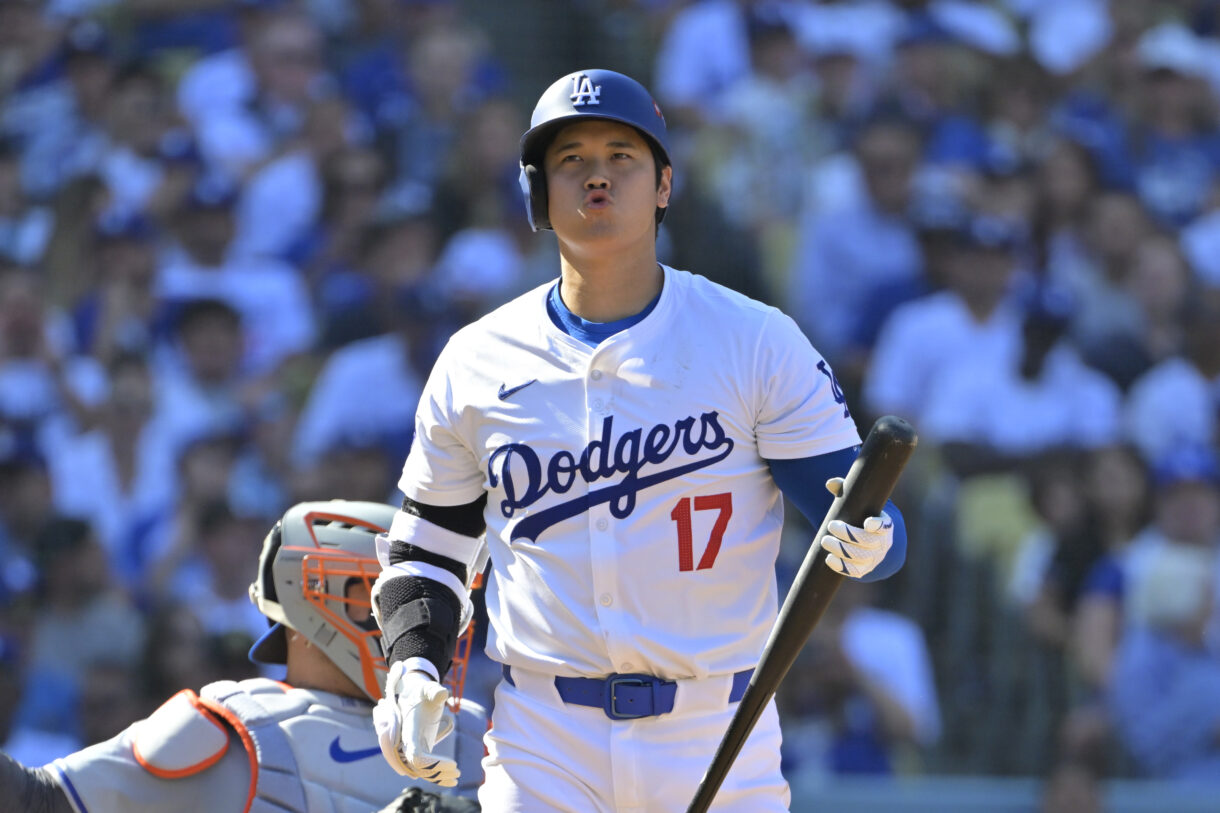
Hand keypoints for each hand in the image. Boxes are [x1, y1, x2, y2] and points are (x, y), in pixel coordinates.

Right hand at [373, 662, 458, 785]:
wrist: (412, 693)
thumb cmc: (421, 691)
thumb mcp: (428, 689)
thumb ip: (433, 691)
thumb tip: (443, 694)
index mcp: (407, 729)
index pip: (412, 752)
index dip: (426, 763)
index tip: (450, 764)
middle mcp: (404, 742)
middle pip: (416, 766)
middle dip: (436, 772)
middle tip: (457, 772)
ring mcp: (409, 748)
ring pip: (419, 771)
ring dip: (437, 776)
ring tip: (457, 777)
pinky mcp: (415, 750)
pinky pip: (422, 769)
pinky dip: (435, 776)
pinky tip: (451, 780)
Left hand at [820, 477, 892, 578]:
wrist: (872, 541)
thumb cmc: (862, 516)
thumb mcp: (859, 503)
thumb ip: (845, 490)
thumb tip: (830, 483)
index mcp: (884, 525)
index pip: (884, 526)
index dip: (878, 525)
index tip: (868, 523)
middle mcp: (882, 544)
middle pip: (867, 542)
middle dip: (847, 534)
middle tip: (831, 526)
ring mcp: (874, 558)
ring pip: (859, 557)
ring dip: (840, 549)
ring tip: (825, 540)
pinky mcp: (864, 569)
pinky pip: (854, 572)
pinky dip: (841, 566)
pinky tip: (829, 559)